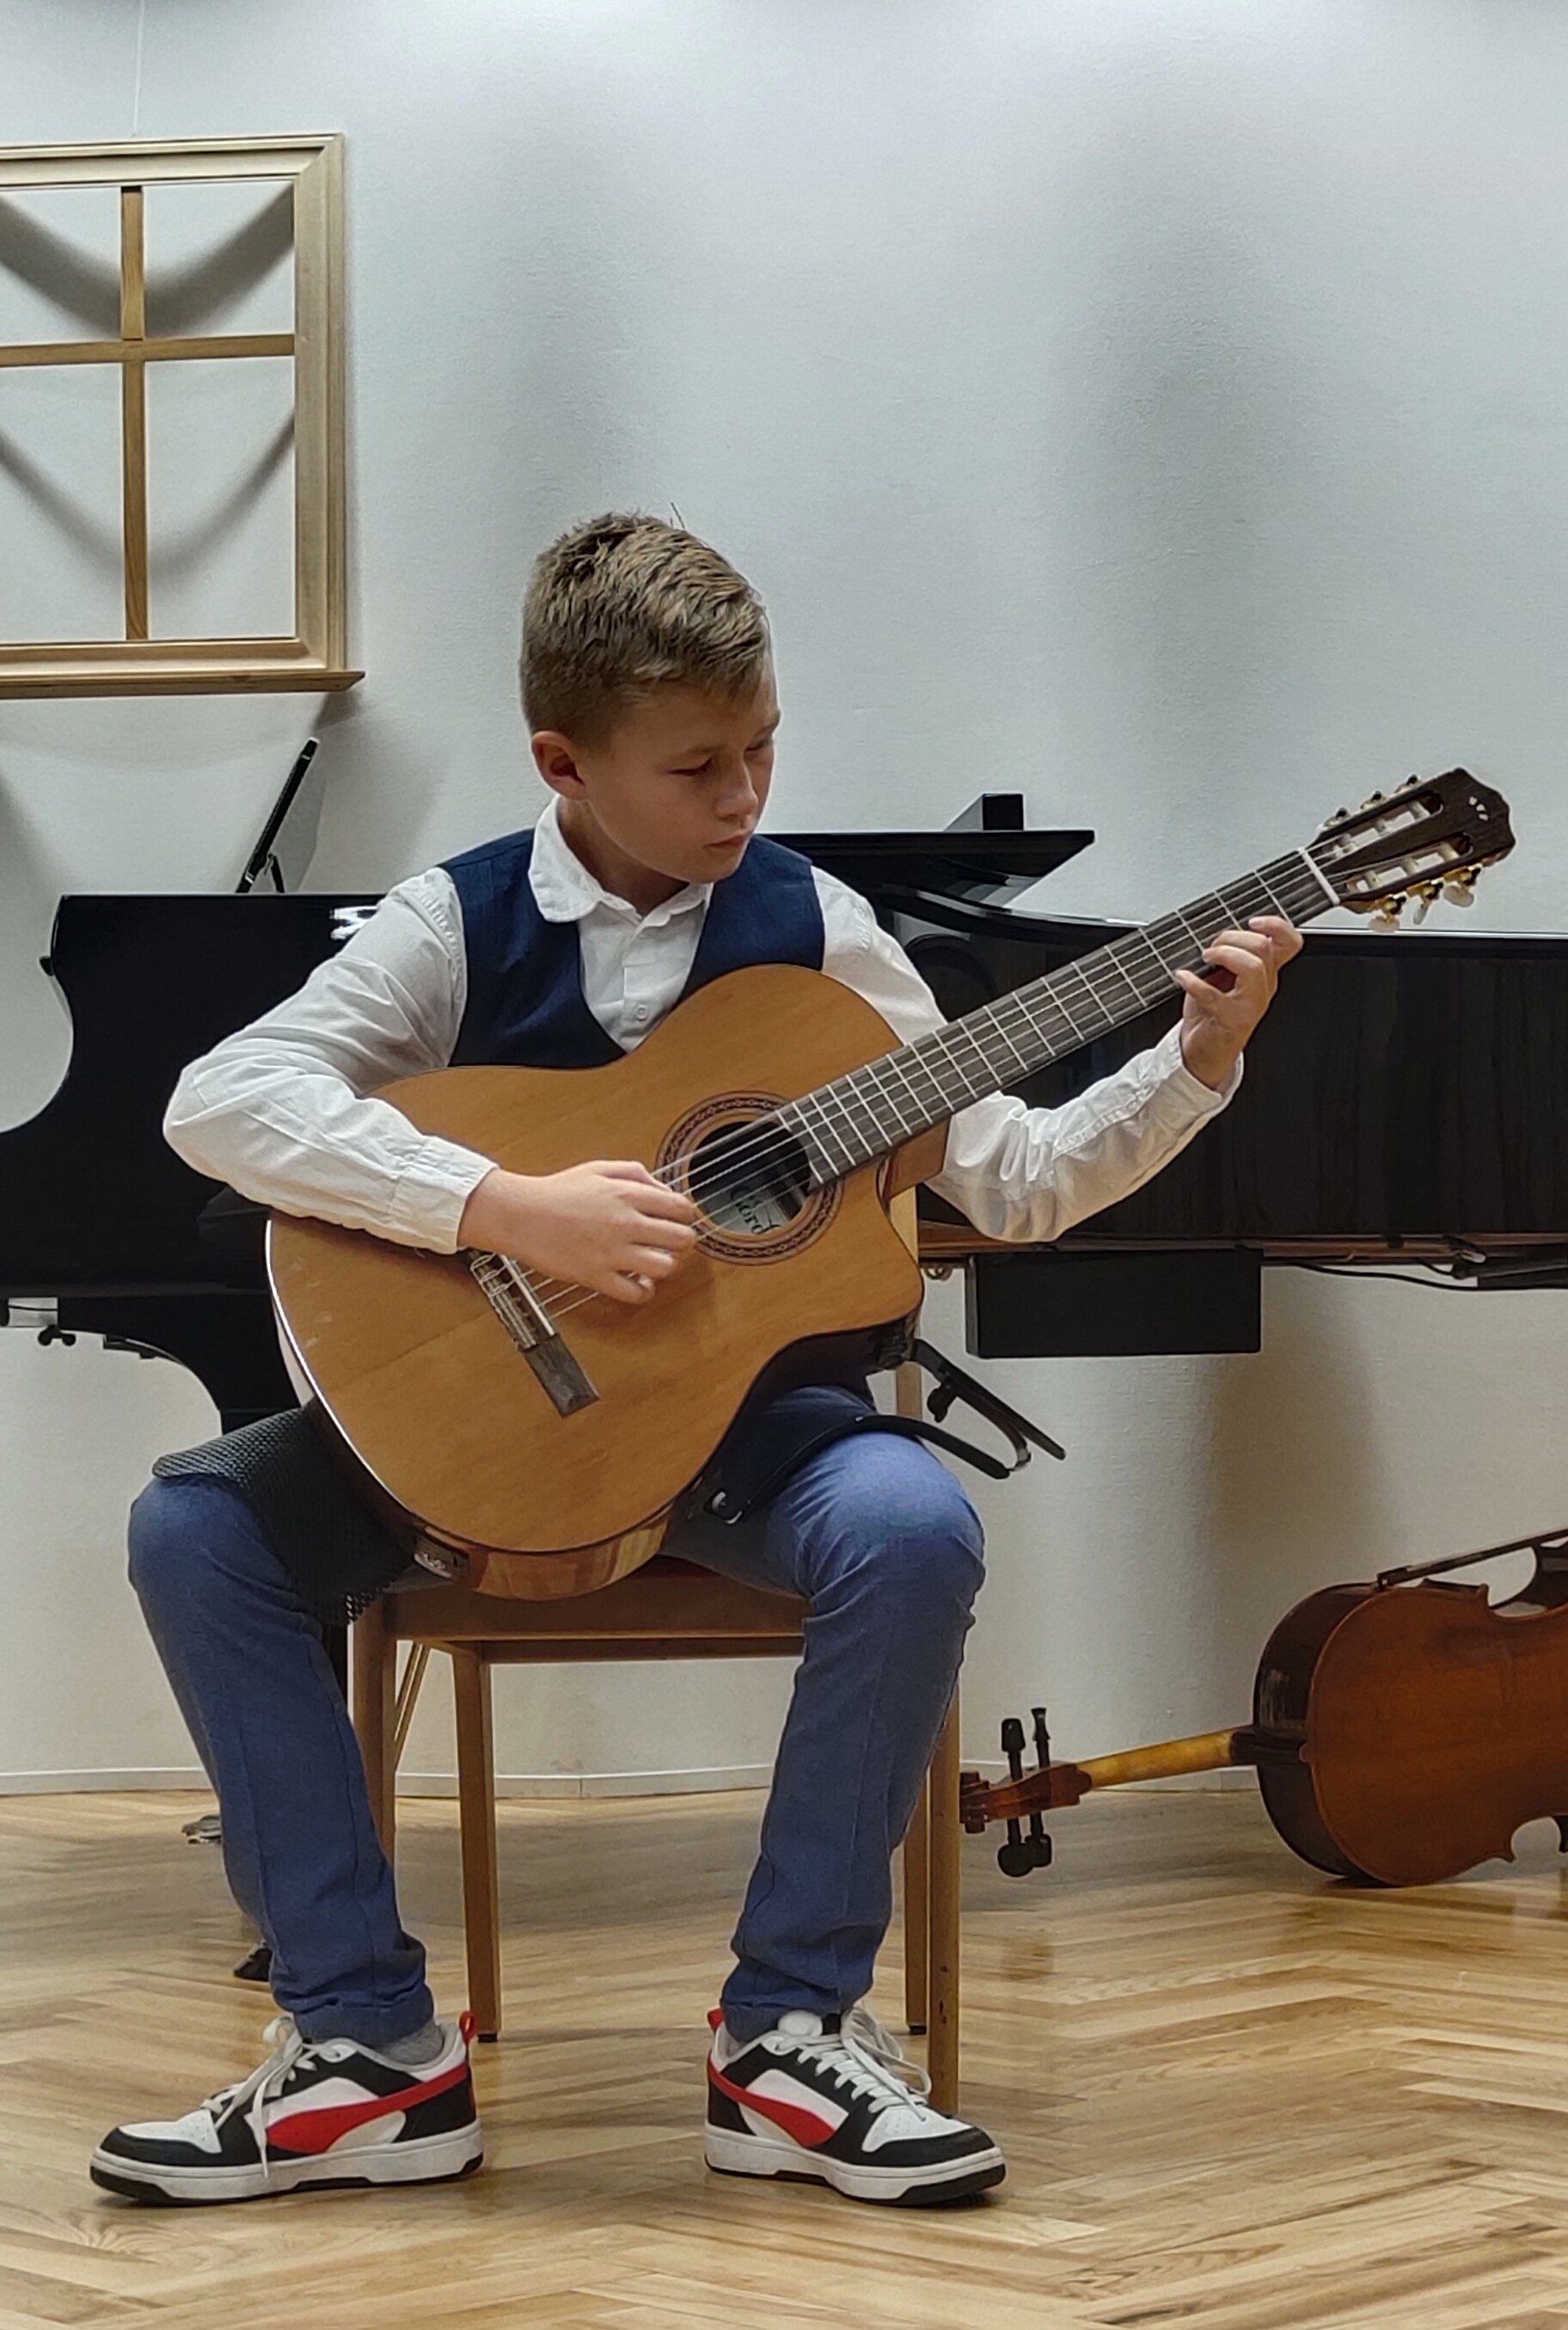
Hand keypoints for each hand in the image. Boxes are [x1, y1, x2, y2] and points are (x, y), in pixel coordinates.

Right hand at [458, 1160, 698, 1305]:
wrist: (521, 1215)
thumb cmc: (557, 1191)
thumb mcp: (599, 1168)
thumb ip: (636, 1173)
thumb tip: (664, 1190)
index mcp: (627, 1194)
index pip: (681, 1209)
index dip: (684, 1216)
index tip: (676, 1220)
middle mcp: (625, 1223)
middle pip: (682, 1239)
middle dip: (681, 1241)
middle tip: (669, 1242)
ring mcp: (611, 1252)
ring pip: (665, 1267)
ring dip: (665, 1266)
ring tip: (653, 1261)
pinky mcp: (596, 1276)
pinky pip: (636, 1293)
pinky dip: (644, 1291)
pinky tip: (638, 1281)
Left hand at [1176, 916, 1302, 1090]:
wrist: (1205, 1051)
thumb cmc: (1213, 1012)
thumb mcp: (1226, 977)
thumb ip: (1231, 954)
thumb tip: (1219, 931)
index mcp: (1266, 973)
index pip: (1290, 944)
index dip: (1277, 926)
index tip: (1253, 921)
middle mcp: (1264, 988)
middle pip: (1265, 948)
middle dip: (1233, 938)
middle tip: (1212, 948)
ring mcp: (1251, 1005)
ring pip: (1253, 966)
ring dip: (1224, 954)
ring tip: (1205, 958)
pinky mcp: (1231, 1019)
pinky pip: (1214, 995)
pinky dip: (1193, 981)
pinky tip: (1182, 977)